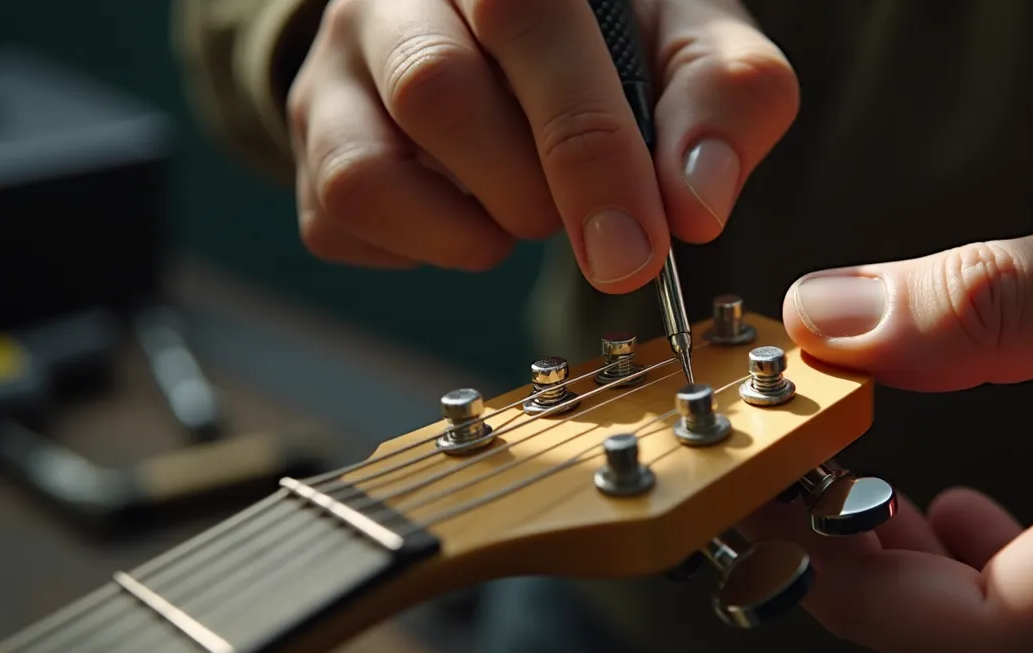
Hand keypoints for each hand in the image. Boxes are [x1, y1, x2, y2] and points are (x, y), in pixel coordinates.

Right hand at [285, 0, 797, 292]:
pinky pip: (340, 220)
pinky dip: (426, 249)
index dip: (585, 145)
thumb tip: (695, 205)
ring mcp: (336, 65)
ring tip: (523, 209)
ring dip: (470, 230)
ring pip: (366, 171)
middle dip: (534, 195)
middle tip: (593, 223)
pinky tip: (470, 213)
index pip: (525, 20)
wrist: (513, 35)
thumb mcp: (688, 41)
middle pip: (436, 92)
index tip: (636, 247)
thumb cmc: (610, 38)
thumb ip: (722, 99)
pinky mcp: (310, 136)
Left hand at [744, 114, 1032, 652]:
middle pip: (1031, 652)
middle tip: (827, 508)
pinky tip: (986, 519)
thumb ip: (986, 304)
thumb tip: (836, 325)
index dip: (877, 599)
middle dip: (901, 593)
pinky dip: (1032, 577)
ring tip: (892, 507)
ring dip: (961, 590)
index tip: (799, 531)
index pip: (1010, 632)